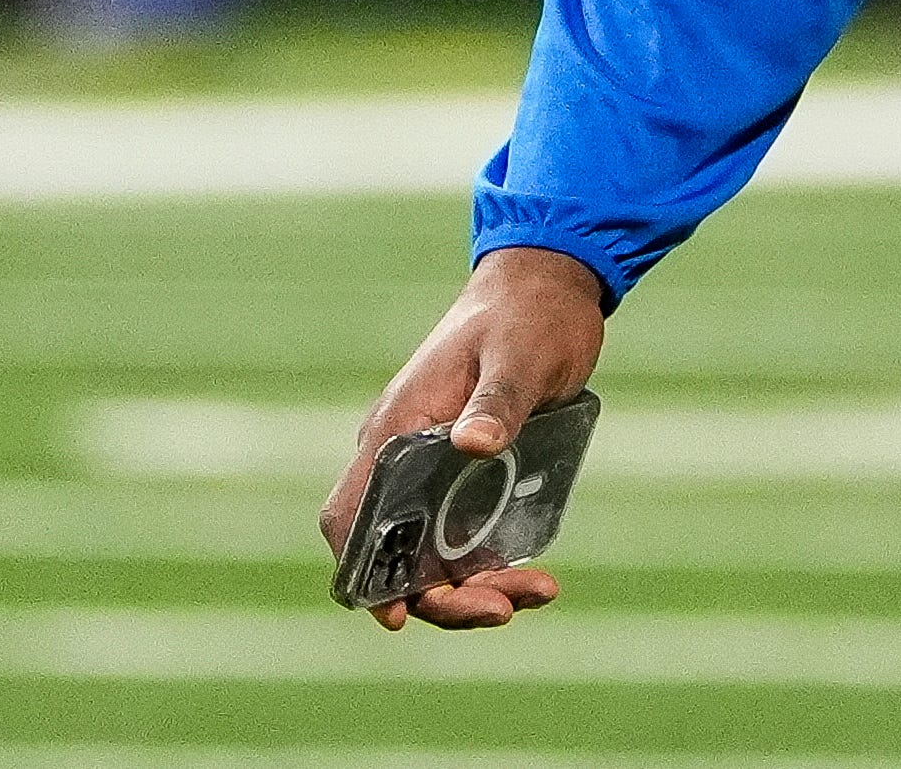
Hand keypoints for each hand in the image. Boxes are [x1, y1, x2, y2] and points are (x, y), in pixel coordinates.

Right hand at [322, 246, 608, 632]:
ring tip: (538, 590)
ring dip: (475, 588)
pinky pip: (469, 539)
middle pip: (397, 554)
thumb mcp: (518, 356)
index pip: (351, 514)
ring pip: (436, 555)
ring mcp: (436, 470)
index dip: (361, 571)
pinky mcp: (470, 475)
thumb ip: (498, 401)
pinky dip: (494, 567)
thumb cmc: (528, 317)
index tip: (395, 612)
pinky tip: (537, 576)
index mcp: (397, 428)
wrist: (549, 288)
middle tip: (502, 609)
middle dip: (442, 595)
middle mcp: (404, 458)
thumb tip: (473, 444)